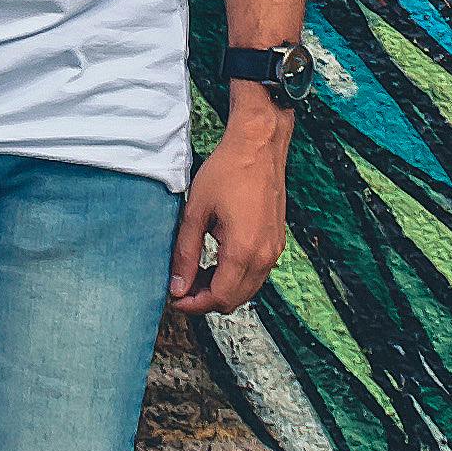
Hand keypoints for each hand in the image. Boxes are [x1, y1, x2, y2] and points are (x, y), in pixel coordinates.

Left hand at [172, 108, 293, 310]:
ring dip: (221, 289)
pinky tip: (215, 261)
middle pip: (235, 299)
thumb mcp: (195, 212)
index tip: (174, 298)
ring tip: (194, 273)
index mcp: (243, 250)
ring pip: (247, 289)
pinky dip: (236, 277)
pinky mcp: (277, 242)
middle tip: (181, 286)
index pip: (219, 298)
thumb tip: (176, 287)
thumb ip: (185, 253)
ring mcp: (274, 250)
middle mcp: (265, 256)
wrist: (259, 146)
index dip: (194, 305)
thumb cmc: (226, 171)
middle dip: (206, 300)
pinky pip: (257, 273)